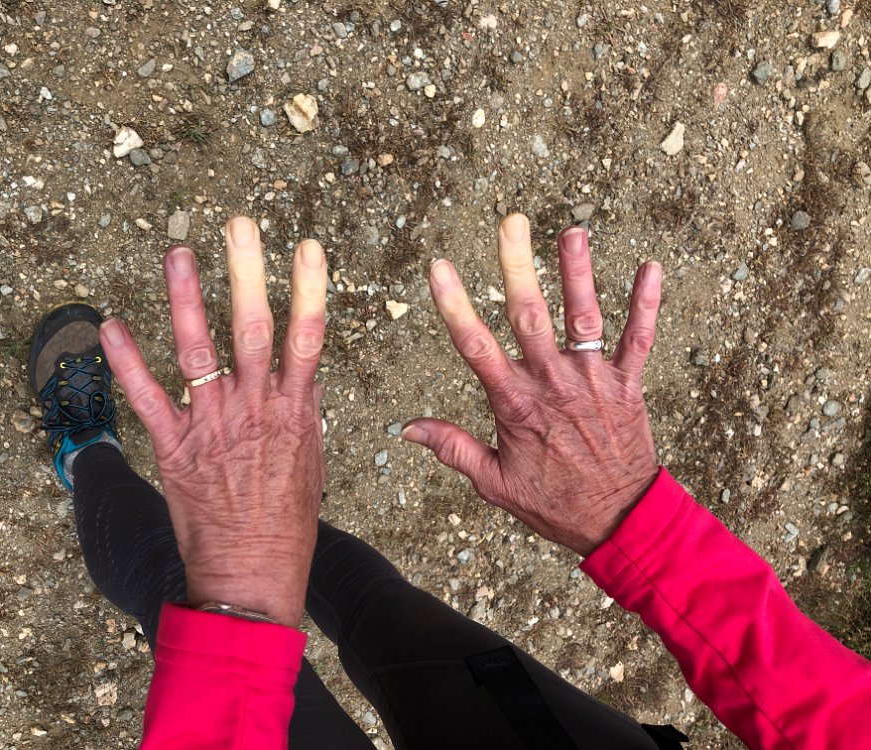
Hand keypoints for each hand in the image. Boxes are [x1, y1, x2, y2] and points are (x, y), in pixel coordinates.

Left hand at [98, 217, 326, 627]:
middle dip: (248, 272)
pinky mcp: (174, 448)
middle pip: (255, 328)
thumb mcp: (310, 461)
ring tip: (177, 252)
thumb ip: (305, 412)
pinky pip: (148, 398)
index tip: (307, 247)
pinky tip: (112, 326)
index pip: (308, 338)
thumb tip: (307, 374)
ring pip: (200, 350)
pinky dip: (128, 362)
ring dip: (188, 299)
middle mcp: (255, 410)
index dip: (308, 289)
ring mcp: (213, 426)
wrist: (252, 575)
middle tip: (239, 224)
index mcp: (295, 412)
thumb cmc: (286, 522)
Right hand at [401, 215, 661, 555]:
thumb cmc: (554, 502)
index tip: (439, 267)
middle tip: (510, 223)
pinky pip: (640, 340)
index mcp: (515, 405)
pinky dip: (646, 304)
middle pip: (531, 316)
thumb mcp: (494, 483)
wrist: (620, 521)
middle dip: (517, 266)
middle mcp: (553, 384)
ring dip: (579, 274)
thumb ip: (453, 448)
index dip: (455, 305)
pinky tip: (650, 267)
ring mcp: (593, 382)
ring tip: (574, 231)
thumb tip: (407, 429)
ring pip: (585, 319)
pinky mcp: (629, 386)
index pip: (476, 346)